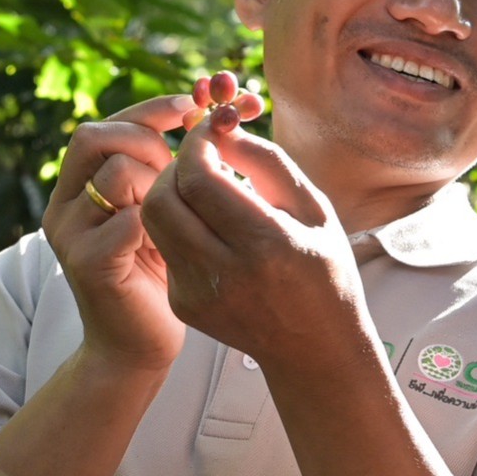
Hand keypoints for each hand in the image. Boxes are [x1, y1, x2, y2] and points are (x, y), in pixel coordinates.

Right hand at [44, 74, 260, 374]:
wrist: (139, 346)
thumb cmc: (160, 273)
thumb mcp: (162, 210)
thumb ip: (164, 169)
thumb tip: (200, 114)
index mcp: (79, 187)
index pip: (104, 126)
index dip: (149, 110)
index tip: (192, 107)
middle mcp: (64, 205)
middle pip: (97, 137)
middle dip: (149, 141)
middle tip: (180, 171)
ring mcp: (70, 234)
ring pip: (115, 172)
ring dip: (156, 184)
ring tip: (173, 217)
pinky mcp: (87, 264)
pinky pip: (127, 220)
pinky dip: (157, 223)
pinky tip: (169, 244)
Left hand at [140, 105, 372, 377]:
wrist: (314, 347)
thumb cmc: (322, 269)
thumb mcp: (313, 207)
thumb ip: (266, 161)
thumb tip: (220, 127)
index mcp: (266, 244)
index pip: (199, 178)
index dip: (197, 144)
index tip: (210, 131)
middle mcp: (225, 273)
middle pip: (163, 198)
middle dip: (175, 165)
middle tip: (200, 157)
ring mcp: (198, 294)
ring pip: (154, 220)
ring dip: (170, 192)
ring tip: (201, 187)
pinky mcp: (182, 304)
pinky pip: (165, 246)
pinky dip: (179, 225)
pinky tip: (208, 228)